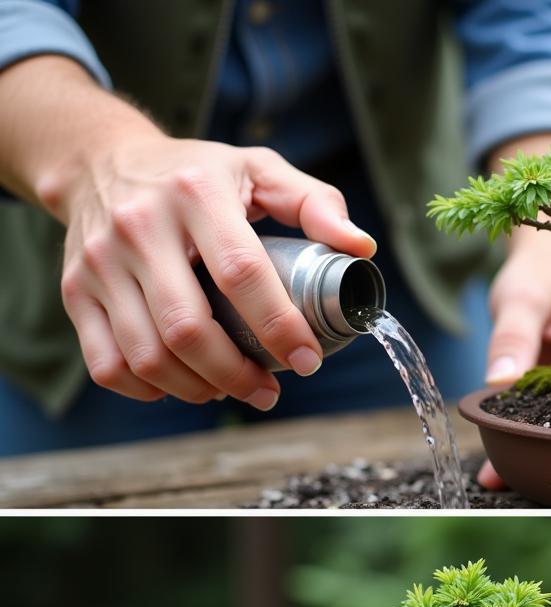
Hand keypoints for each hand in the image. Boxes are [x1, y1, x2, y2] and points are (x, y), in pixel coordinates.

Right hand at [56, 133, 375, 407]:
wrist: (99, 160)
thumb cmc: (196, 174)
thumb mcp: (258, 169)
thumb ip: (315, 205)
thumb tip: (362, 249)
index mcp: (196, 193)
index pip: (241, 274)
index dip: (279, 328)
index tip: (307, 360)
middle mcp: (140, 227)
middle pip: (189, 329)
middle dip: (238, 375)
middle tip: (270, 390)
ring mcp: (100, 262)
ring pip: (149, 356)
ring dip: (199, 390)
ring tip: (233, 389)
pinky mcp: (75, 292)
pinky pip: (109, 365)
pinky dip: (150, 390)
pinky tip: (184, 385)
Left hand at [476, 229, 550, 489]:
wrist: (543, 265)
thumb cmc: (543, 271)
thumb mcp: (525, 297)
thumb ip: (514, 336)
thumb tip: (499, 383)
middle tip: (534, 481)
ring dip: (538, 453)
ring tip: (506, 481)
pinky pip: (546, 421)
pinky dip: (523, 441)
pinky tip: (496, 471)